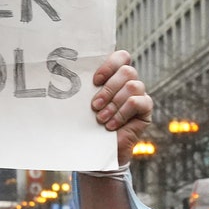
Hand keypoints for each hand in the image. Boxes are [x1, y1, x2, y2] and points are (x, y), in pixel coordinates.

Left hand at [90, 50, 150, 166]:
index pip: (121, 57)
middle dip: (108, 89)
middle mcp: (129, 82)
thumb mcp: (83, 104)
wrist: (98, 150)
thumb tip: (62, 76)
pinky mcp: (145, 110)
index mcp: (114, 76)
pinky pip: (139, 102)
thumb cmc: (87, 124)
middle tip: (94, 105)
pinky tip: (111, 125)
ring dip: (114, 103)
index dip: (110, 64)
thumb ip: (81, 89)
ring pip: (133, 85)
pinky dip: (122, 113)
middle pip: (127, 70)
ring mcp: (139, 95)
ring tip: (100, 118)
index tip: (95, 80)